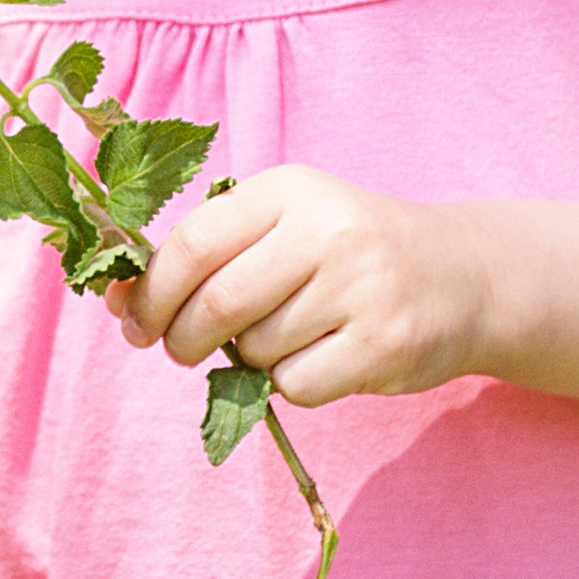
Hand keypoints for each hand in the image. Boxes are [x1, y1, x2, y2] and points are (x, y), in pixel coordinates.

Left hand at [104, 168, 490, 408]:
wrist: (463, 276)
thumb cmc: (348, 254)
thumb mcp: (286, 225)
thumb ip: (209, 254)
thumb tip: (114, 297)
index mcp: (289, 191)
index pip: (192, 244)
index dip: (149, 294)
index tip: (135, 322)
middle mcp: (328, 231)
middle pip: (216, 306)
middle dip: (183, 340)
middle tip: (184, 350)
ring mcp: (362, 288)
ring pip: (256, 352)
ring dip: (250, 362)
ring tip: (286, 338)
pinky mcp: (384, 344)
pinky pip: (296, 386)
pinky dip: (292, 386)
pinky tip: (324, 358)